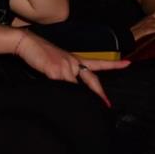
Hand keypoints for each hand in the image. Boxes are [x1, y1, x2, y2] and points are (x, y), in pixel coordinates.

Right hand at [13, 30, 129, 106]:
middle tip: (108, 105)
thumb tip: (71, 88)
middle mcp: (73, 62)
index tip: (128, 63)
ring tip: (84, 110)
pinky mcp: (55, 72)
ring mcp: (65, 66)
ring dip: (79, 98)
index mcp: (75, 59)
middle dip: (100, 93)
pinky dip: (64, 95)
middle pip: (92, 79)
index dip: (113, 64)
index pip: (98, 63)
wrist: (26, 42)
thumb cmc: (39, 53)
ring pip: (77, 87)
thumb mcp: (56, 62)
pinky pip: (63, 88)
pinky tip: (64, 102)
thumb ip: (65, 74)